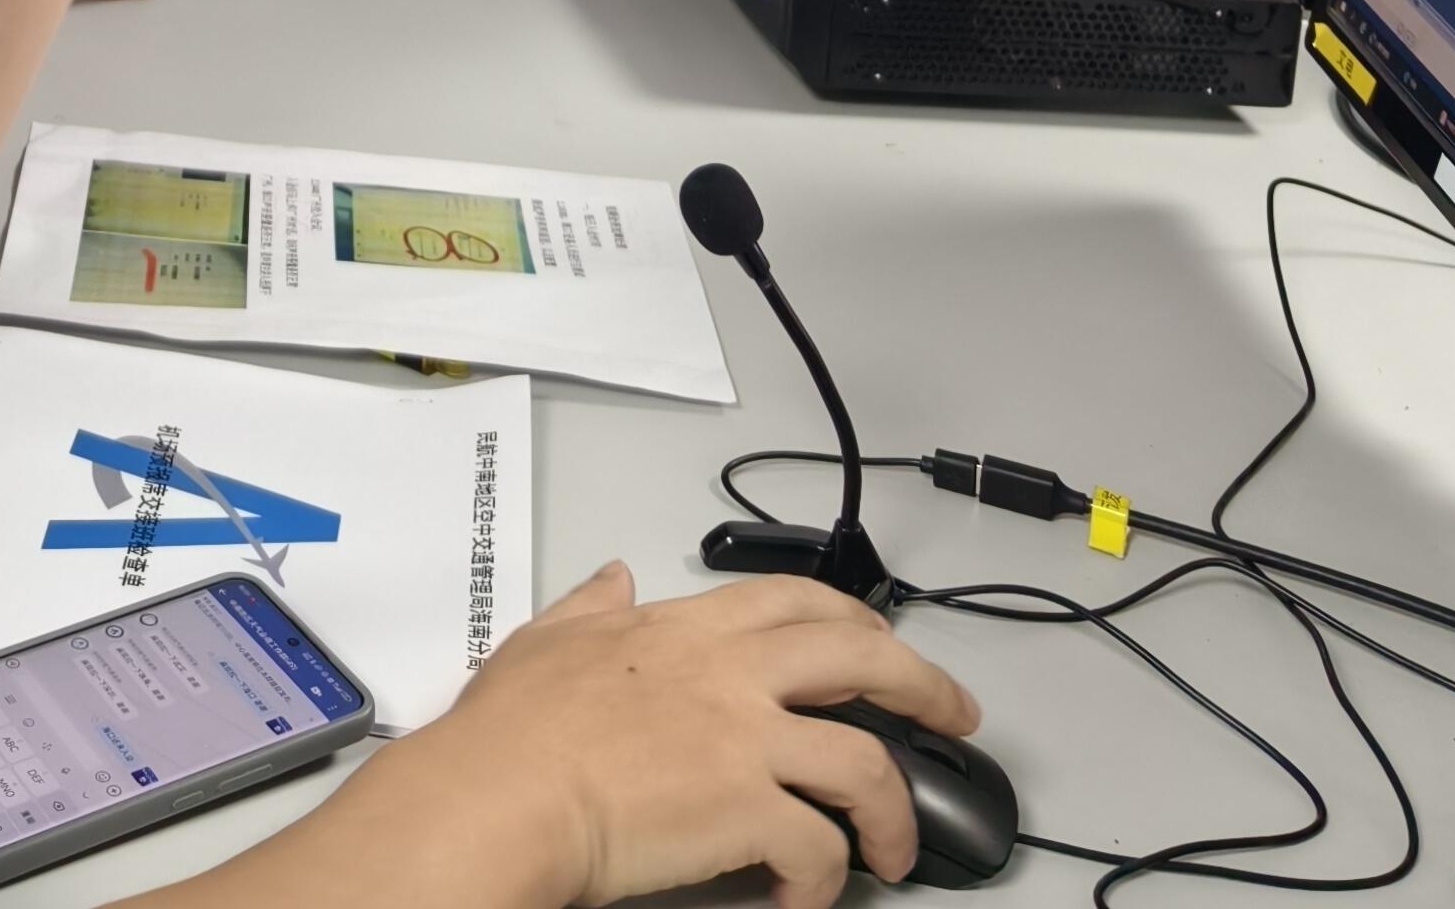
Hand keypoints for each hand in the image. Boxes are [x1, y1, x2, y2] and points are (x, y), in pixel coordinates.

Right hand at [378, 564, 978, 908]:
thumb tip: (612, 578)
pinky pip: (820, 849)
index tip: (882, 642)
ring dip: (895, 812)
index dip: (853, 618)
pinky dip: (826, 881)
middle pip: (863, 658)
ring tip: (896, 850)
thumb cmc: (509, 734)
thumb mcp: (544, 642)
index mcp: (685, 632)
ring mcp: (744, 740)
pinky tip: (808, 899)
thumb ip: (588, 606)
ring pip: (867, 764)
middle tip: (954, 716)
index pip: (794, 600)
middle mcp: (729, 675)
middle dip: (925, 684)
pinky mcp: (746, 810)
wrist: (500, 796)